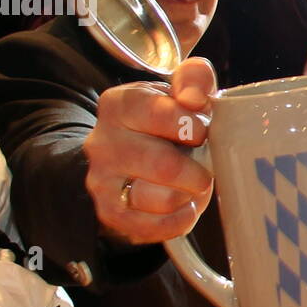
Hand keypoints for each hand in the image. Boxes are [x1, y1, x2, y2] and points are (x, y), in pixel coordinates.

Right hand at [84, 56, 216, 244]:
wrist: (133, 157)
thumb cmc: (166, 122)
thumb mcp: (180, 91)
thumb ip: (194, 79)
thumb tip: (194, 97)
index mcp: (119, 104)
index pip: (161, 114)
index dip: (192, 126)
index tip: (201, 132)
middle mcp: (102, 142)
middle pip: (163, 166)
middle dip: (197, 171)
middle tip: (205, 167)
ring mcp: (102, 180)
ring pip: (158, 199)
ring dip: (189, 196)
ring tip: (194, 187)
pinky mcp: (109, 213)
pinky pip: (150, 227)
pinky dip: (178, 221)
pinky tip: (186, 207)